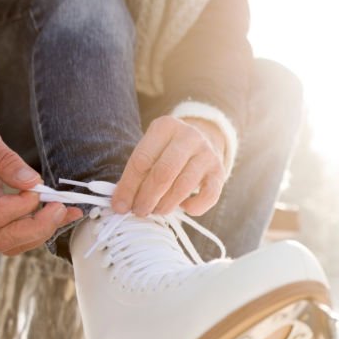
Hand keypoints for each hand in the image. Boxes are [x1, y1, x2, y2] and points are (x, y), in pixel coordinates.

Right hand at [0, 105, 81, 254]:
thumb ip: (4, 158)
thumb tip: (31, 182)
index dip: (23, 205)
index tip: (40, 188)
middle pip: (1, 238)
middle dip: (37, 227)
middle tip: (61, 208)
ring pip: (7, 243)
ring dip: (40, 232)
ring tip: (64, 212)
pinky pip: (10, 235)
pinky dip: (36, 229)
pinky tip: (56, 215)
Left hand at [111, 115, 226, 216]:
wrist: (202, 141)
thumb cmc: (167, 151)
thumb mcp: (151, 150)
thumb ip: (137, 173)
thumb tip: (120, 203)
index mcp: (165, 126)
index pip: (142, 160)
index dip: (128, 186)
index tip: (119, 205)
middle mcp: (189, 136)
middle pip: (163, 173)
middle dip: (147, 197)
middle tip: (139, 211)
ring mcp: (207, 154)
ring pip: (184, 186)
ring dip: (166, 205)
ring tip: (156, 211)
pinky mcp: (219, 171)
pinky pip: (209, 195)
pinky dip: (194, 207)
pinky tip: (184, 208)